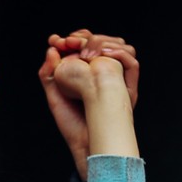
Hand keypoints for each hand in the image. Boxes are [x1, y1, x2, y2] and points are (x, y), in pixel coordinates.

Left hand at [37, 30, 138, 175]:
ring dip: (103, 42)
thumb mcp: (54, 96)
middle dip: (86, 37)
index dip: (75, 37)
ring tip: (86, 52)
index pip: (87, 43)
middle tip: (70, 43)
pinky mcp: (127, 88)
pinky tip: (104, 55)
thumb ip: (49, 73)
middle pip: (104, 40)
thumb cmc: (71, 125)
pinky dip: (120, 53)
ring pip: (120, 47)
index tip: (58, 40)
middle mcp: (105, 73)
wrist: (85, 144)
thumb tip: (52, 49)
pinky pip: (132, 64)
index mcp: (88, 72)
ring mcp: (118, 79)